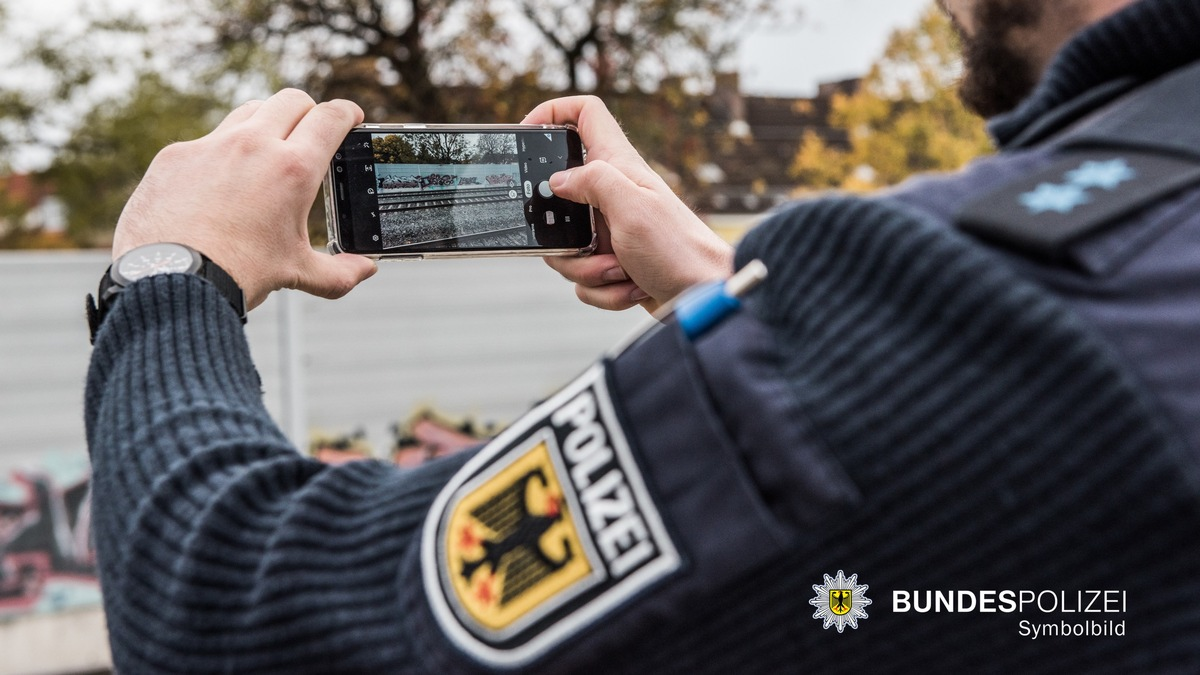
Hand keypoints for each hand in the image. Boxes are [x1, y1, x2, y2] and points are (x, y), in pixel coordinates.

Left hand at [112, 89, 376, 310]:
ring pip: (249, 111)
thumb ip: (339, 272)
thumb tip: (366, 270)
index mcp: (294, 169)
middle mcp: (254, 145)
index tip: (351, 117)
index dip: (347, 113)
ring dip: (266, 123)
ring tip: (267, 150)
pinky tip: (220, 182)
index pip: (330, 118)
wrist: (171, 280)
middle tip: (312, 132)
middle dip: (308, 111)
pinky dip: (222, 153)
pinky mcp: (175, 155)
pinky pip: (207, 141)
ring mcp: (211, 145)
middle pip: (291, 100)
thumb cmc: (238, 274)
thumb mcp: (296, 271)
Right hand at [523, 96, 732, 312]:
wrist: (705, 298)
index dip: (553, 112)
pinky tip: (632, 287)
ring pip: (566, 247)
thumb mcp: (632, 208)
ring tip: (622, 269)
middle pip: (557, 199)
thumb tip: (557, 180)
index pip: (585, 113)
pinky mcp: (613, 262)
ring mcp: (611, 229)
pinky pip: (584, 277)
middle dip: (561, 234)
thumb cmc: (679, 250)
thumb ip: (592, 181)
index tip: (526, 134)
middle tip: (588, 243)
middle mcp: (612, 194)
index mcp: (618, 168)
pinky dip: (604, 290)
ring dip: (588, 269)